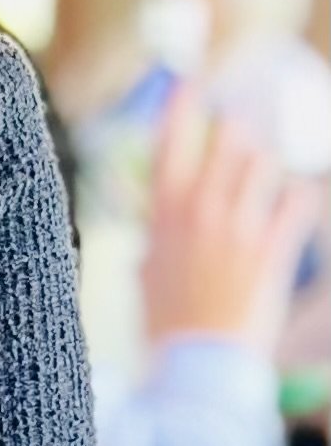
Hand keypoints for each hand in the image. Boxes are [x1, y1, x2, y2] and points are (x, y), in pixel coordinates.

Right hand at [142, 97, 313, 358]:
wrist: (198, 364)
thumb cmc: (166, 324)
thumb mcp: (147, 272)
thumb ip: (154, 237)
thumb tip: (151, 224)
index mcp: (164, 214)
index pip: (170, 143)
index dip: (181, 105)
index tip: (190, 81)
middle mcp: (201, 211)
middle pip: (227, 140)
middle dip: (238, 129)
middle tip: (244, 126)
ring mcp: (239, 228)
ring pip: (264, 163)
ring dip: (267, 164)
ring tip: (265, 173)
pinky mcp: (273, 249)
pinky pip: (298, 201)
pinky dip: (299, 198)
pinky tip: (295, 204)